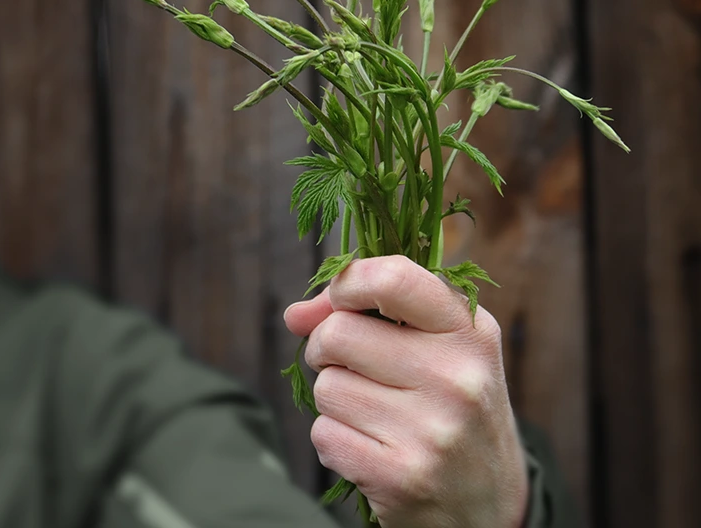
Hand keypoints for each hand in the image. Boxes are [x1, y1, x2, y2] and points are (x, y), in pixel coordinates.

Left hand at [283, 255, 528, 527]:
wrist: (489, 505)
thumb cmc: (449, 409)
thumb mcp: (436, 349)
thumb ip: (368, 314)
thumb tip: (294, 316)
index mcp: (471, 333)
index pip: (393, 277)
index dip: (347, 283)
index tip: (341, 300)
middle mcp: (457, 378)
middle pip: (337, 333)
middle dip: (327, 349)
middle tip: (354, 369)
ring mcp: (432, 430)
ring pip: (326, 386)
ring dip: (335, 400)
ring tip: (375, 415)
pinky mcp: (401, 476)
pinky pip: (324, 434)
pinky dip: (335, 440)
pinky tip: (372, 449)